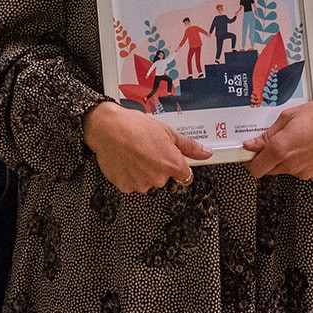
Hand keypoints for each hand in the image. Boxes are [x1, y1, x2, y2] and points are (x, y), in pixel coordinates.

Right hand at [83, 101, 211, 193]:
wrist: (107, 128)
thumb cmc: (134, 126)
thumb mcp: (167, 131)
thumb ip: (188, 146)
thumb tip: (205, 152)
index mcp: (172, 164)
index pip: (185, 175)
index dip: (178, 165)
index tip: (171, 159)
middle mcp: (159, 178)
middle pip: (164, 177)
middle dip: (158, 165)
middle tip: (147, 148)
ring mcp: (142, 184)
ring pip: (147, 180)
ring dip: (143, 170)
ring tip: (134, 152)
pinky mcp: (126, 186)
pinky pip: (132, 182)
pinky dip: (129, 174)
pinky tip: (126, 159)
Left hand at [242, 93, 312, 178]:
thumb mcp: (288, 117)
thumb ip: (267, 134)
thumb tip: (252, 145)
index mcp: (281, 149)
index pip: (255, 168)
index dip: (250, 160)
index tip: (250, 151)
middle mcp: (291, 165)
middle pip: (268, 169)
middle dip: (266, 158)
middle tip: (272, 141)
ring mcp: (303, 171)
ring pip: (282, 169)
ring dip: (282, 159)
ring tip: (293, 139)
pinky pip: (297, 170)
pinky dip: (296, 161)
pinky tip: (304, 145)